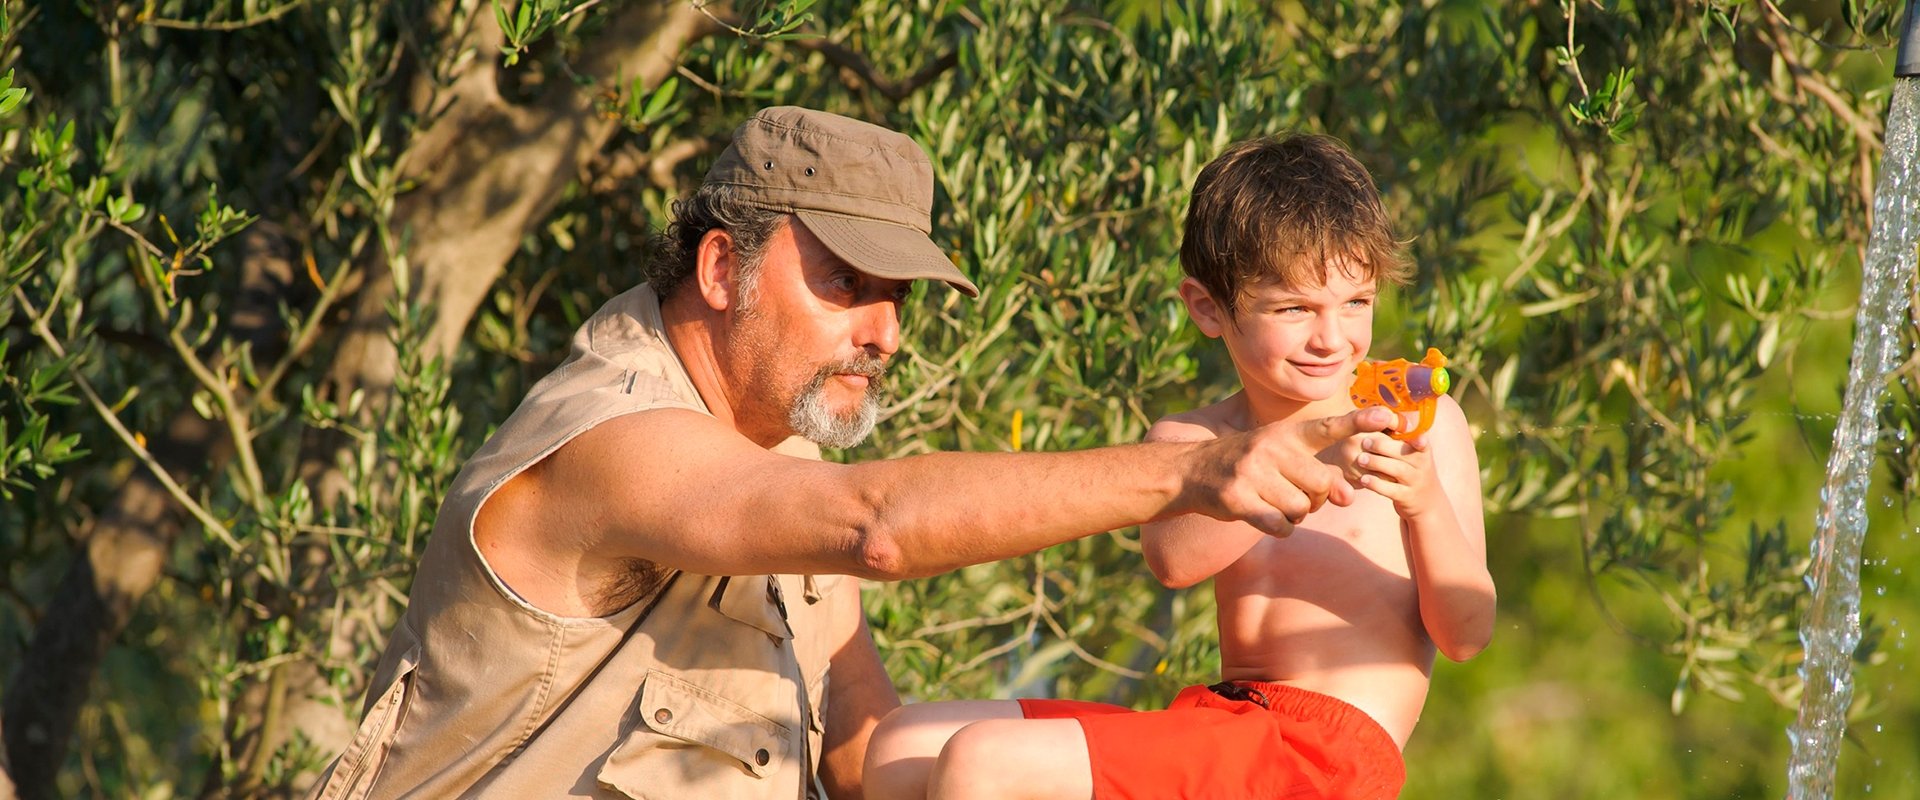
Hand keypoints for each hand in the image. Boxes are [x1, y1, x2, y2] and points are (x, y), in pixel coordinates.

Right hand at [1184, 406, 1395, 536]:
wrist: (1191, 471)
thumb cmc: (1248, 464)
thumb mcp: (1280, 453)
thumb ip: (1318, 471)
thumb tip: (1348, 497)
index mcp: (1286, 433)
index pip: (1329, 427)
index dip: (1360, 422)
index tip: (1388, 417)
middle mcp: (1271, 448)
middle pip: (1322, 484)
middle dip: (1317, 498)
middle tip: (1297, 493)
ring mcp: (1253, 473)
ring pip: (1302, 509)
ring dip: (1295, 514)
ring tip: (1274, 501)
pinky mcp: (1238, 499)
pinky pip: (1281, 525)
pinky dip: (1280, 527)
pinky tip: (1264, 516)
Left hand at [1355, 433, 1449, 520]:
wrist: (1427, 501)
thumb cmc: (1412, 469)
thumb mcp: (1412, 454)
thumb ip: (1398, 437)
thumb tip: (1376, 413)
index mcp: (1422, 449)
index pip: (1421, 441)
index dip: (1419, 439)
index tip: (1413, 435)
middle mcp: (1422, 464)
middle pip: (1405, 453)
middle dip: (1384, 446)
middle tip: (1364, 441)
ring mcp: (1415, 481)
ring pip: (1398, 470)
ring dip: (1378, 463)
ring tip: (1361, 459)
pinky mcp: (1406, 497)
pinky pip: (1391, 490)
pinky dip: (1377, 484)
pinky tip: (1363, 479)